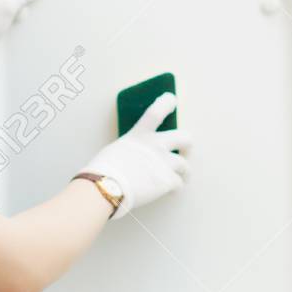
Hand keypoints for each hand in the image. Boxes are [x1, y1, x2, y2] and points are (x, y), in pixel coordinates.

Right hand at [75, 93, 191, 219]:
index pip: (156, 111)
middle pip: (184, 138)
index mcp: (139, 135)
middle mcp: (156, 146)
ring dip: (183, 172)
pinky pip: (178, 184)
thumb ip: (131, 149)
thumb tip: (135, 157)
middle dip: (187, 145)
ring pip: (184, 165)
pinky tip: (170, 192)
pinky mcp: (167, 181)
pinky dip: (175, 188)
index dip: (166, 102)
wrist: (107, 188)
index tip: (172, 100)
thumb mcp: (115, 150)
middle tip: (185, 151)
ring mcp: (164, 163)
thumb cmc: (103, 171)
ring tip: (180, 178)